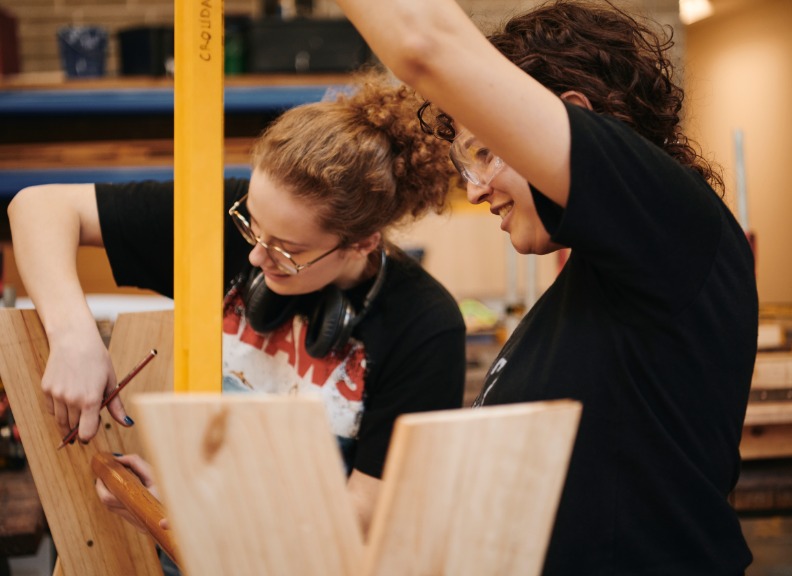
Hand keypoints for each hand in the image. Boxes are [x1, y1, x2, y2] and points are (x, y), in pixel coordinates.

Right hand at [42, 322, 130, 441]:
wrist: (74, 339)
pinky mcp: (46, 389)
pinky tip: (67, 402)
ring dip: (68, 423)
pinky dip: (59, 410)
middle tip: (87, 419)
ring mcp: (56, 394)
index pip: (86, 432)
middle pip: (73, 428)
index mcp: (90, 399)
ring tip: (77, 414)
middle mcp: (71, 399)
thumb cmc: (97, 359)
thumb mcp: (111, 381)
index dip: (89, 435)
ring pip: (60, 420)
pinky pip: (51, 409)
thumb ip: (116, 406)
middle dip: (80, 428)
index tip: (91, 433)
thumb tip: (128, 423)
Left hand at [94, 454, 167, 531]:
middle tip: (102, 477)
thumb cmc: (172, 489)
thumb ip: (136, 464)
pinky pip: (124, 513)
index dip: (101, 486)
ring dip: (110, 495)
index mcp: (141, 503)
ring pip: (114, 510)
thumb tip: (118, 459)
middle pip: (108, 505)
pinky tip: (126, 492)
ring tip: (113, 482)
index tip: (102, 474)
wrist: (185, 511)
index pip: (109, 497)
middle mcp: (138, 517)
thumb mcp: (156, 473)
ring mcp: (139, 524)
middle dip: (101, 490)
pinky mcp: (141, 526)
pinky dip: (120, 502)